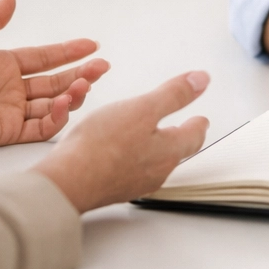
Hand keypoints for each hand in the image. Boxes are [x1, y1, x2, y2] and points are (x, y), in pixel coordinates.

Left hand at [0, 0, 109, 153]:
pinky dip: (56, 119)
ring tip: (85, 84)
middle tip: (103, 67)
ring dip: (72, 95)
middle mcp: (12, 89)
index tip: (92, 45)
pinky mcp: (7, 132)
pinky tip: (64, 105)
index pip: (45, 58)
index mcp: (5, 65)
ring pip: (52, 105)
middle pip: (55, 82)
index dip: (69, 52)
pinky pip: (39, 128)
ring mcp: (11, 111)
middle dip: (81, 74)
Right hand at [32, 71, 210, 211]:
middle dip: (181, 138)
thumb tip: (201, 80)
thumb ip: (173, 95)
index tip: (201, 119)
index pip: (194, 136)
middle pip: (176, 152)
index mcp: (168, 151)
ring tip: (153, 137)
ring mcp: (134, 182)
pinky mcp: (113, 187)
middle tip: (183, 128)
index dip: (198, 124)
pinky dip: (133, 157)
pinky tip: (121, 152)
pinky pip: (131, 170)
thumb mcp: (143, 108)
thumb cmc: (102, 146)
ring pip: (154, 163)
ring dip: (157, 148)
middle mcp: (156, 171)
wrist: (67, 181)